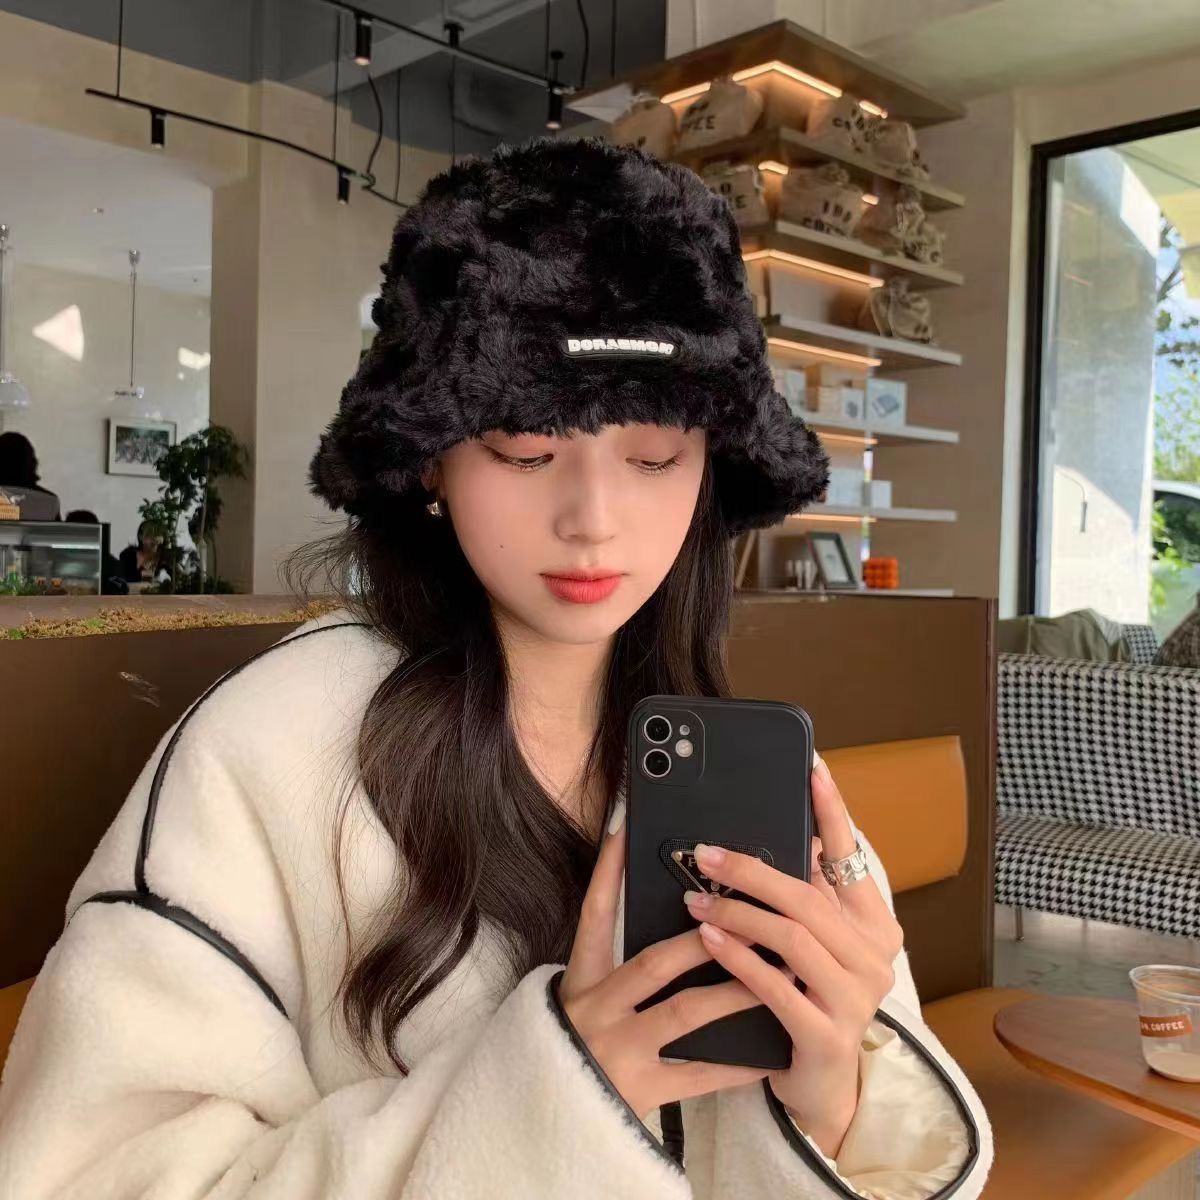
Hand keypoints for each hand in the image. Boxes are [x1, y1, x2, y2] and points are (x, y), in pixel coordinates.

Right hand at [558, 805, 775, 1120]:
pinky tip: (770, 1051)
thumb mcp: (579, 995)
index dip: (609, 871)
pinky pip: (699, 1075)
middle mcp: (597, 1010)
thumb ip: (611, 958)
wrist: (543, 1121)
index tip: (629, 831)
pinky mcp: (640, 1092)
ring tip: (778, 971)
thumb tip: (652, 902)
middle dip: (703, 938)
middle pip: (654, 963)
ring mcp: (618, 1052)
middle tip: (747, 915)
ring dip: (735, 989)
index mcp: (580, 980)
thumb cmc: (573, 1043)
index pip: (594, 914)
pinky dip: (736, 1062)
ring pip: (685, 1012)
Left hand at [679, 755, 904, 1157]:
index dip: (831, 811)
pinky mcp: (825, 1036)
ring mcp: (854, 999)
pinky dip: (736, 956)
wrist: (823, 1087)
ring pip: (790, 936)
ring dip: (736, 911)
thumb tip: (780, 839)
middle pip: (806, 896)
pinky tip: (707, 936)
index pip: (851, 857)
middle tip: (705, 853)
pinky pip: (774, 986)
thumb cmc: (811, 1001)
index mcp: (873, 926)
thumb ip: (806, 899)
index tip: (811, 768)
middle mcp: (874, 958)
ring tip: (695, 897)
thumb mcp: (815, 947)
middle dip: (751, 869)